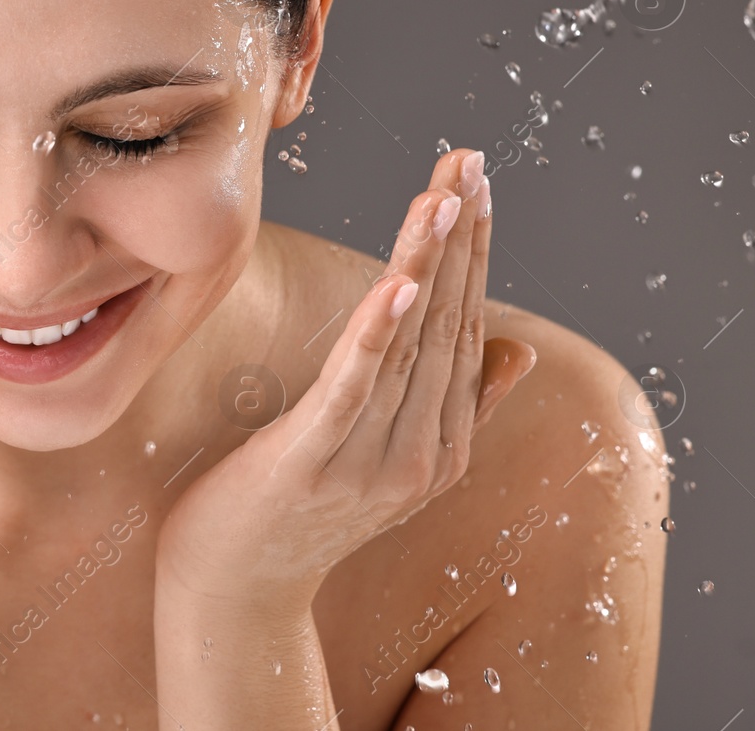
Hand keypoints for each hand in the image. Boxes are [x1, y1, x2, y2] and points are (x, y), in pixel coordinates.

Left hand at [156, 148, 536, 607]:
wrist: (235, 592)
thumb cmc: (299, 512)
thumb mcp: (387, 459)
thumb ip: (456, 406)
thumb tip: (519, 349)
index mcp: (441, 446)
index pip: (465, 327)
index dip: (472, 252)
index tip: (475, 180)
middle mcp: (419, 455)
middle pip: (446, 324)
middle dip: (459, 238)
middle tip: (469, 162)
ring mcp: (369, 463)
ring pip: (407, 344)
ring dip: (427, 264)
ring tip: (444, 196)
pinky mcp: (312, 463)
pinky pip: (351, 388)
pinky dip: (377, 333)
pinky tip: (399, 282)